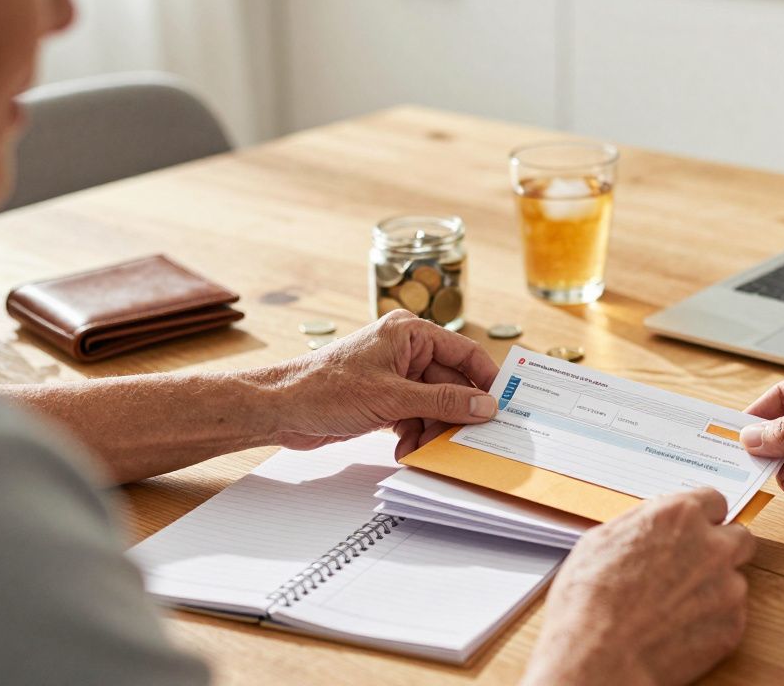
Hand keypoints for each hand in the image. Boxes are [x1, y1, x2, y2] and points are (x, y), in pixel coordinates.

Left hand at [266, 310, 498, 455]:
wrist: (281, 409)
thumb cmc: (326, 389)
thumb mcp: (393, 398)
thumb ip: (443, 403)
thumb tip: (484, 406)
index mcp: (410, 334)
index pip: (464, 352)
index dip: (485, 379)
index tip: (502, 405)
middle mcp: (405, 352)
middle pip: (450, 385)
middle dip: (454, 416)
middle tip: (467, 441)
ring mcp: (395, 377)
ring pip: (434, 406)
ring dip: (432, 431)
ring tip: (424, 450)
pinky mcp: (384, 400)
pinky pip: (415, 417)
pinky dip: (415, 435)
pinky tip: (407, 450)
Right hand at [523, 489, 754, 685]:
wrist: (599, 656)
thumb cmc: (590, 601)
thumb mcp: (602, 540)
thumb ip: (642, 525)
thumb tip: (653, 526)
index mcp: (678, 516)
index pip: (714, 501)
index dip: (703, 517)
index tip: (698, 528)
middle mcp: (711, 546)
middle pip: (738, 536)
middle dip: (721, 548)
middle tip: (695, 565)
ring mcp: (728, 587)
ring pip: (734, 579)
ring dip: (714, 588)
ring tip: (675, 606)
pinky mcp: (733, 625)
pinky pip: (731, 615)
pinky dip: (711, 620)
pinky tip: (679, 627)